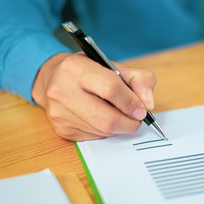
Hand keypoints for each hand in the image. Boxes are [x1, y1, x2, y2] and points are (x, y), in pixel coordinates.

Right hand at [32, 52, 155, 140]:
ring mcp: (59, 113)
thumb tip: (148, 104)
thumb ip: (139, 79)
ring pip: (103, 131)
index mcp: (75, 68)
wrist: (54, 79)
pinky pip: (95, 137)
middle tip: (136, 118)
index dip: (131, 102)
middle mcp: (62, 91)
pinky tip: (103, 118)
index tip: (142, 109)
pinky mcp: (62, 129)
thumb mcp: (115, 66)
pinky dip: (106, 131)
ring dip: (119, 127)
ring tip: (119, 114)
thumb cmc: (89, 71)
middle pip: (107, 118)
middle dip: (129, 122)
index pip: (111, 88)